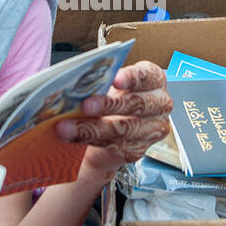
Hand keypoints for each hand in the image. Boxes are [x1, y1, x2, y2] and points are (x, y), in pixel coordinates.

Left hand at [56, 61, 172, 184]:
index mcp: (153, 79)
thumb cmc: (108, 97)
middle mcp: (159, 103)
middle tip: (84, 106)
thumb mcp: (106, 85)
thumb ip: (98, 82)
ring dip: (92, 128)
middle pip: (136, 104)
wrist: (107, 127)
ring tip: (66, 127)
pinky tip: (73, 137)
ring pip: (123, 129)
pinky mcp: (139, 149)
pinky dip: (90, 141)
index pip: (147, 75)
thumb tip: (74, 83)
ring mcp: (152, 129)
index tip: (114, 79)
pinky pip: (115, 147)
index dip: (131, 77)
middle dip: (108, 105)